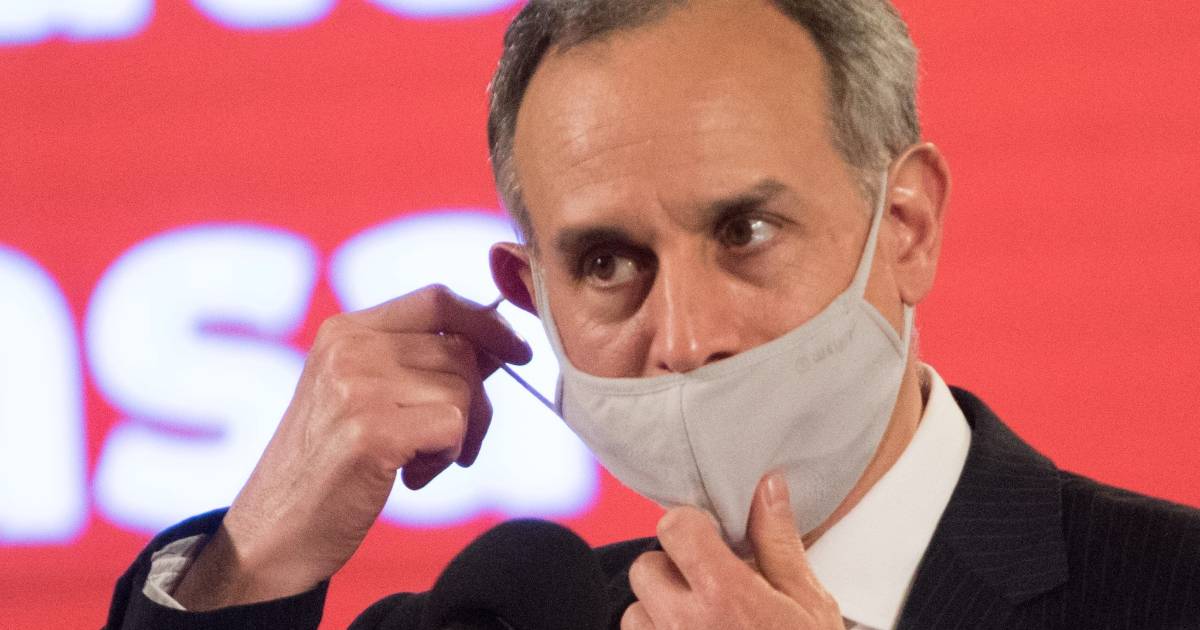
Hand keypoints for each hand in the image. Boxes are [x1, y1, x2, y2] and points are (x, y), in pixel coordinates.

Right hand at [173, 285, 530, 609]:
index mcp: (345, 330)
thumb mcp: (362, 395)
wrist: (272, 533)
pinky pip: (455, 427)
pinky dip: (447, 457)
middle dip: (475, 402)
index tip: (517, 351)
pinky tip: (410, 476)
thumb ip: (418, 364)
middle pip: (461, 351)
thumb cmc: (329, 467)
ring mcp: (357, 387)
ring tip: (416, 462)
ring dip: (458, 436)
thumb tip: (497, 344)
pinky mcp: (371, 431)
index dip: (488, 322)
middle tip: (448, 445)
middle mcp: (348, 348)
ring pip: (464, 391)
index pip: (438, 300)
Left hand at [622, 473, 843, 628]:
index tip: (711, 538)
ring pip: (634, 614)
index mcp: (724, 595)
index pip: (673, 528)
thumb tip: (767, 486)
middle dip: (672, 570)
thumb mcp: (808, 601)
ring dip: (659, 614)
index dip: (691, 527)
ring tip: (701, 625)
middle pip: (645, 568)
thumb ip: (778, 541)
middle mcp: (686, 625)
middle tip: (709, 586)